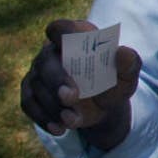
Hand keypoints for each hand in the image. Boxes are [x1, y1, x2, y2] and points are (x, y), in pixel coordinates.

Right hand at [20, 19, 140, 150]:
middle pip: (46, 61)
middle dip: (57, 80)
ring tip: (73, 120)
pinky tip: (59, 129)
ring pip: (36, 86)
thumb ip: (129, 63)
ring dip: (53, 106)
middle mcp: (53, 52)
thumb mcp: (128, 75)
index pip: (62, 28)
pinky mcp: (30, 92)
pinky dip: (43, 118)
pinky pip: (28, 103)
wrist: (103, 107)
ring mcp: (38, 72)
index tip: (63, 44)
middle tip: (71, 97)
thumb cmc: (114, 82)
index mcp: (77, 38)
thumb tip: (122, 52)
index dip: (60, 32)